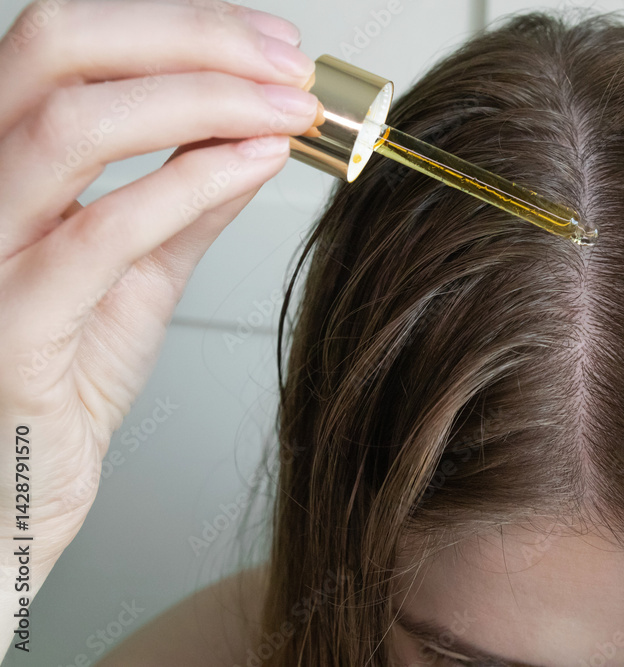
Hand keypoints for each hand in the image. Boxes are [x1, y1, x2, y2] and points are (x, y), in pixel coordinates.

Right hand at [0, 0, 319, 569]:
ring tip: (290, 112)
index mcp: (1, 159)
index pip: (72, 42)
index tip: (273, 47)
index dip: (180, 26)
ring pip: (74, 123)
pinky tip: (256, 164)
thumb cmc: (64, 374)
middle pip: (59, 46)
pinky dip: (191, 182)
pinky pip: (102, 229)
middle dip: (194, 40)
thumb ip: (188, 198)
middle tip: (289, 64)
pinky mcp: (12, 322)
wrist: (19, 483)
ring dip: (205, 99)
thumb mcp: (138, 268)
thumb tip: (254, 133)